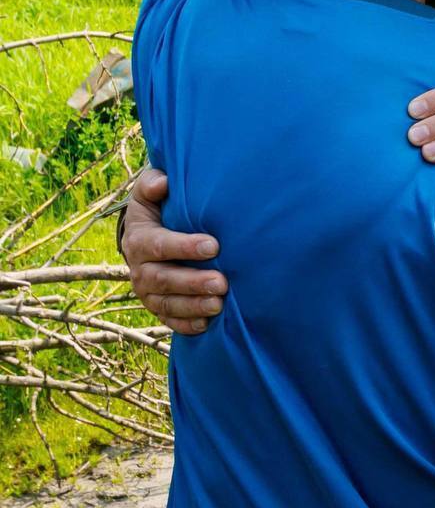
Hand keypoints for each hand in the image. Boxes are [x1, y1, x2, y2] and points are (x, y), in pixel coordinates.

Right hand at [122, 167, 226, 334]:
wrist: (146, 235)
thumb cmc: (156, 208)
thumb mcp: (148, 192)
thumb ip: (153, 183)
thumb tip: (164, 182)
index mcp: (139, 239)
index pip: (160, 245)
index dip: (184, 246)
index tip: (213, 245)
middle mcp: (139, 269)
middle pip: (163, 280)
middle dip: (192, 283)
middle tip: (222, 283)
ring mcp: (147, 292)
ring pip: (167, 304)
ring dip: (193, 306)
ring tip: (219, 304)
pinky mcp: (158, 307)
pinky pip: (169, 320)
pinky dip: (186, 325)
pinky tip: (206, 324)